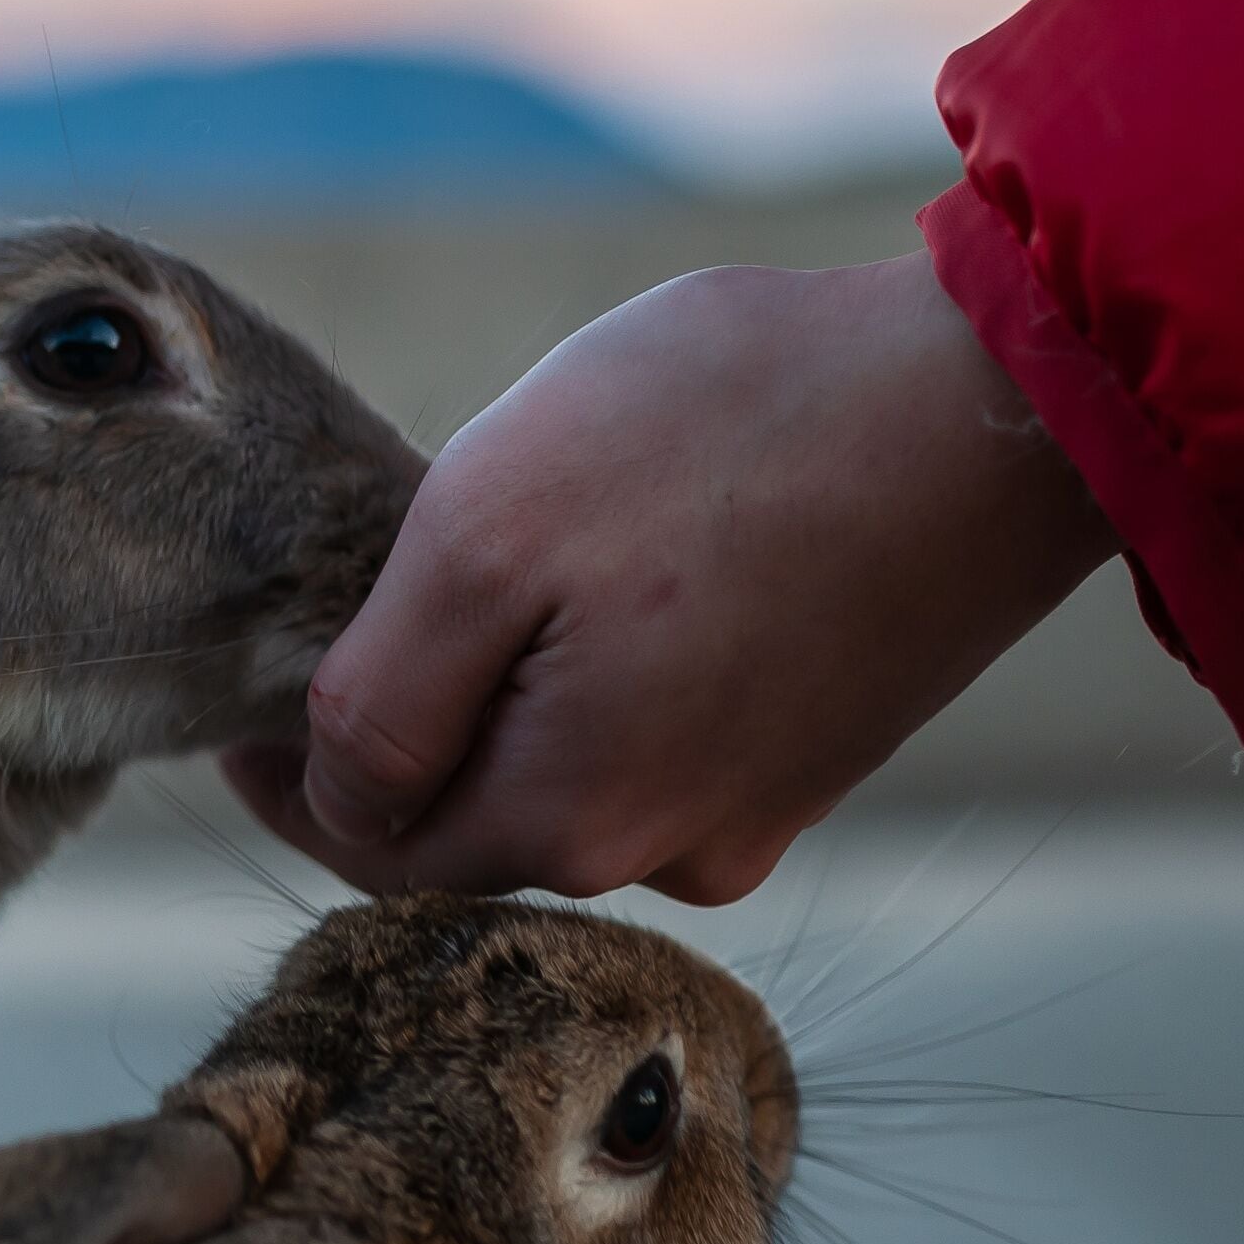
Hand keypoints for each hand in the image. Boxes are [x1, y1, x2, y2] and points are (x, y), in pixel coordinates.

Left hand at [223, 256, 1116, 902]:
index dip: (290, 779)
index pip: (372, 850)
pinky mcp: (828, 742)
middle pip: (475, 823)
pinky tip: (628, 571)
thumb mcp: (484, 534)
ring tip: (500, 574)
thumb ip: (385, 695)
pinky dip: (613, 676)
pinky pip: (669, 734)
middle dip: (405, 739)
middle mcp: (671, 853)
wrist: (1004, 390)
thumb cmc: (724, 432)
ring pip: (574, 776)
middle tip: (357, 619)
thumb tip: (331, 793)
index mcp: (571, 821)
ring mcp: (763, 803)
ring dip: (514, 702)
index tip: (240, 711)